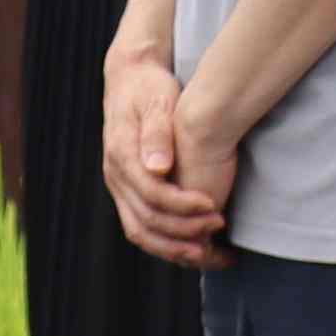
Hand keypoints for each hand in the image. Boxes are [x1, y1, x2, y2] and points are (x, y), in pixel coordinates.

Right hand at [105, 36, 225, 267]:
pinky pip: (144, 229)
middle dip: (184, 232)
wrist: (130, 81)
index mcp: (122, 155)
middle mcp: (116, 177)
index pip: (151, 194)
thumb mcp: (157, 100)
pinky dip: (170, 245)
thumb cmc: (149, 88)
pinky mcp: (129, 193)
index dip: (183, 206)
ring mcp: (120, 188)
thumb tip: (157, 168)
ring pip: (142, 233)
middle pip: (145, 222)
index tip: (214, 206)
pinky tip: (199, 248)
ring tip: (212, 254)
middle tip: (219, 228)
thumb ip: (157, 132)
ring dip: (176, 249)